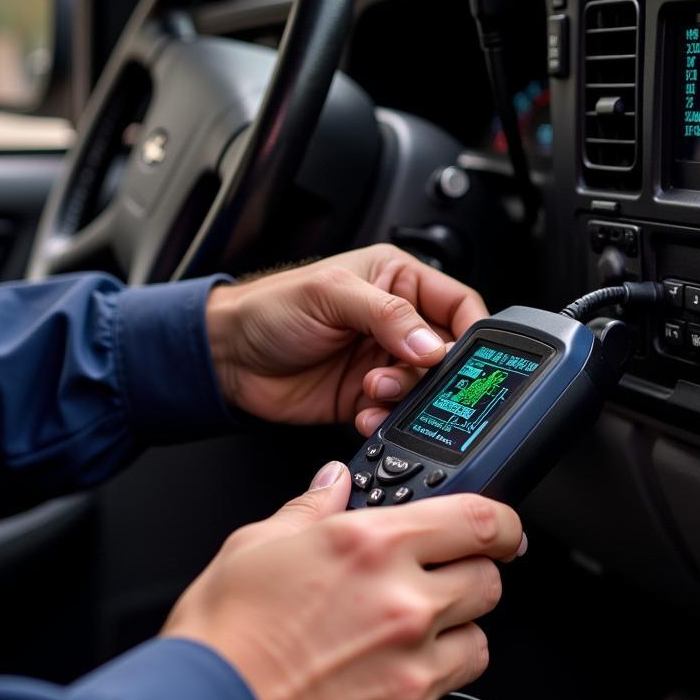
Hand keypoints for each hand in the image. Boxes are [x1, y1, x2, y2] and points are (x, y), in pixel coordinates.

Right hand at [163, 461, 524, 699]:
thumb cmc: (220, 641)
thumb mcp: (256, 547)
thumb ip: (312, 509)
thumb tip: (334, 482)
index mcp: (371, 547)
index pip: (479, 520)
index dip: (503, 523)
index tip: (504, 531)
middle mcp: (404, 606)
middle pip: (488, 583)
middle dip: (469, 580)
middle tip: (430, 589)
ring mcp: (412, 674)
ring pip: (475, 646)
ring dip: (448, 641)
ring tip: (392, 648)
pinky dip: (416, 699)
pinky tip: (369, 692)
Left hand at [205, 245, 487, 433]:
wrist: (226, 356)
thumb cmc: (269, 308)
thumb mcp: (331, 295)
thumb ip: (387, 315)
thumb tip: (432, 344)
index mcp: (397, 280)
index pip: (458, 303)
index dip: (473, 331)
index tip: (469, 357)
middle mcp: (396, 320)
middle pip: (448, 352)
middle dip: (437, 372)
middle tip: (415, 378)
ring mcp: (383, 361)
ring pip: (425, 388)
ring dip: (406, 396)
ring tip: (373, 389)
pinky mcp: (367, 397)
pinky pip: (396, 413)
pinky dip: (387, 419)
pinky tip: (365, 413)